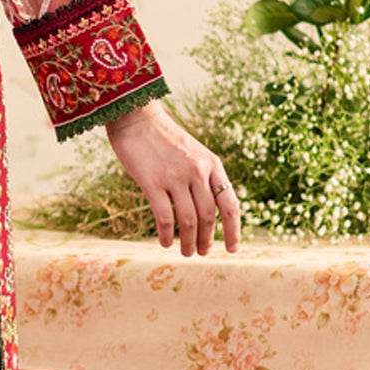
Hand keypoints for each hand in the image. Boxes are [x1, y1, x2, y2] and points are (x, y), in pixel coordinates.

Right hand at [103, 99, 240, 255]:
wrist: (136, 116)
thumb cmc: (163, 138)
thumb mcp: (194, 152)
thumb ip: (203, 176)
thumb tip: (209, 211)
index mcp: (212, 164)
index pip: (229, 204)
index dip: (233, 230)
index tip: (232, 249)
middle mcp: (197, 171)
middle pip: (209, 216)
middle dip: (207, 239)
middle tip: (201, 253)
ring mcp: (175, 176)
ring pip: (189, 220)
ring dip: (189, 241)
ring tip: (186, 253)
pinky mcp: (151, 181)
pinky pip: (164, 216)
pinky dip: (166, 234)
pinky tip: (164, 243)